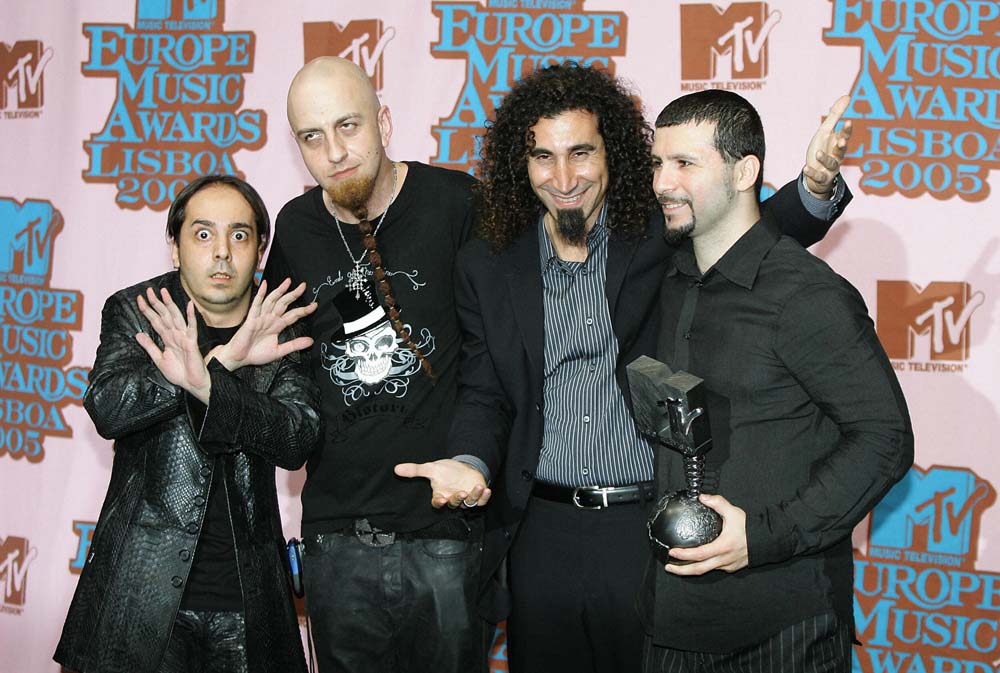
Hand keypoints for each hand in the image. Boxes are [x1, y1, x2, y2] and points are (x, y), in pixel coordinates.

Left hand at [135, 287, 210, 402]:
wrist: (192, 384)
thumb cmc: (179, 373)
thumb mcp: (158, 359)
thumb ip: (149, 346)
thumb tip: (137, 334)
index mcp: (167, 338)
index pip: (155, 320)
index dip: (147, 310)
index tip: (139, 299)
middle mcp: (175, 335)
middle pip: (164, 315)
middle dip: (155, 303)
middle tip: (148, 290)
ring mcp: (184, 337)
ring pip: (175, 317)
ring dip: (169, 304)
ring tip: (163, 292)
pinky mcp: (191, 342)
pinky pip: (191, 327)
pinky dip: (191, 316)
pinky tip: (189, 305)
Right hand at [210, 278, 316, 370]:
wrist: (240, 358)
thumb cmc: (256, 354)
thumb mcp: (280, 351)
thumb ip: (295, 345)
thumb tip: (310, 341)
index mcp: (277, 326)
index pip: (293, 315)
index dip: (304, 310)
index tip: (315, 305)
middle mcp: (270, 319)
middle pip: (284, 303)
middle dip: (294, 294)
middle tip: (303, 286)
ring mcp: (261, 317)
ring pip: (272, 301)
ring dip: (280, 290)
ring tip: (288, 282)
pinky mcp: (251, 319)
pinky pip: (256, 304)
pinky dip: (261, 294)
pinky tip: (265, 284)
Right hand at [394, 459, 490, 508]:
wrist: (462, 468)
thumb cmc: (445, 471)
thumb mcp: (431, 468)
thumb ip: (415, 470)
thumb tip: (396, 468)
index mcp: (440, 495)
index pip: (438, 503)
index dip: (439, 502)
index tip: (441, 499)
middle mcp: (452, 499)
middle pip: (454, 503)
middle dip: (457, 499)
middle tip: (460, 493)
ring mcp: (465, 499)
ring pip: (469, 502)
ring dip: (473, 496)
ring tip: (478, 487)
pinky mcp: (477, 497)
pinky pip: (481, 501)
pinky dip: (484, 496)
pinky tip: (487, 489)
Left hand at [664, 494, 747, 575]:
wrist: (767, 540)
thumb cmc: (751, 528)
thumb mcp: (733, 512)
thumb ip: (717, 503)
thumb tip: (702, 497)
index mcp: (722, 547)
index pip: (699, 555)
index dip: (684, 555)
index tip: (672, 552)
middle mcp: (724, 560)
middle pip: (698, 570)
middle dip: (681, 571)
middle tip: (668, 567)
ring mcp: (728, 565)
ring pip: (706, 570)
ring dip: (691, 569)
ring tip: (678, 566)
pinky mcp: (731, 567)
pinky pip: (715, 568)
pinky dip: (703, 566)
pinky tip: (697, 561)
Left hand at [802, 95, 852, 198]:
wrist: (816, 172)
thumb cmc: (822, 148)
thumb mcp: (826, 131)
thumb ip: (836, 115)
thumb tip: (847, 96)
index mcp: (838, 142)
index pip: (845, 135)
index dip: (847, 129)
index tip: (848, 122)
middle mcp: (837, 155)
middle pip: (842, 150)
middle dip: (842, 146)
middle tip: (841, 141)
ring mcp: (830, 168)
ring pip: (831, 164)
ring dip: (825, 158)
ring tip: (817, 154)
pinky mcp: (822, 178)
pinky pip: (818, 176)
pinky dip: (812, 172)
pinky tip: (805, 168)